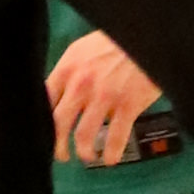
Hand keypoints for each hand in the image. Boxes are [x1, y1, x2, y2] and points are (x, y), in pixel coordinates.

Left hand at [48, 29, 162, 165]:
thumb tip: (63, 95)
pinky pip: (115, 138)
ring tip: (87, 155)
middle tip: (62, 155)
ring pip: (83, 136)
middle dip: (58, 146)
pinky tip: (111, 159)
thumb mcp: (87, 49)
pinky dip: (112, 153)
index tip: (47, 132)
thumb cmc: (119, 40)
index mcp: (68, 67)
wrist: (150, 34)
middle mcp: (81, 84)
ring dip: (84, 151)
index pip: (45, 100)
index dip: (43, 121)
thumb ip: (73, 71)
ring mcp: (104, 96)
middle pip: (59, 123)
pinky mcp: (127, 105)